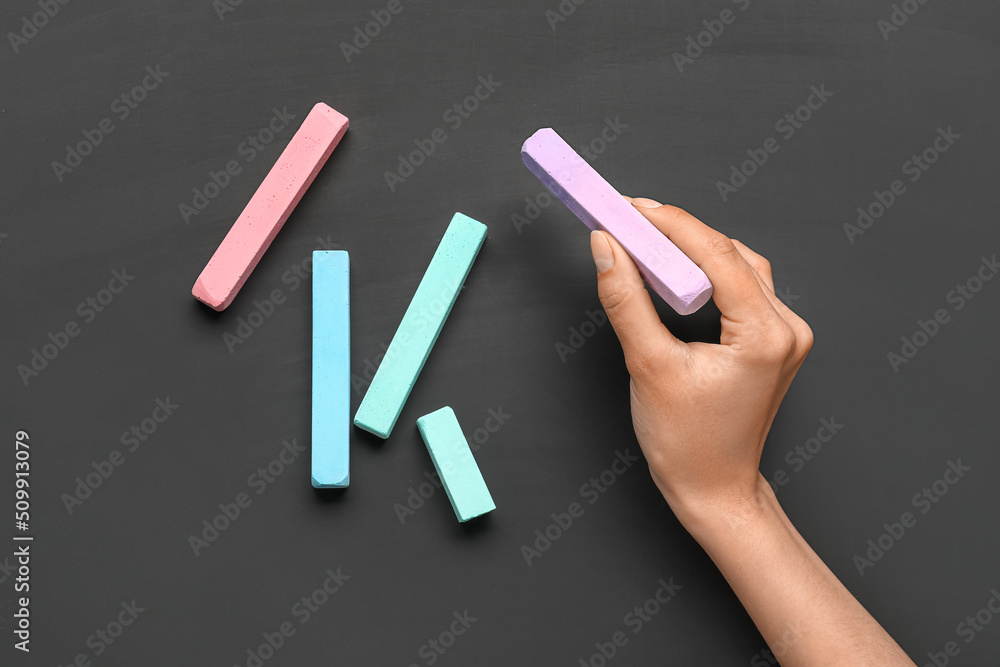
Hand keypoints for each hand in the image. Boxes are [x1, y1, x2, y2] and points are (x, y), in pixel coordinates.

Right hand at [589, 198, 812, 520]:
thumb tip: (607, 248)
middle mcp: (787, 328)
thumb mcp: (647, 365)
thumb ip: (625, 300)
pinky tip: (678, 272)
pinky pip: (745, 287)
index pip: (715, 255)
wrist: (714, 489)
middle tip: (630, 218)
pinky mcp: (775, 340)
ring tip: (648, 240)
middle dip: (677, 232)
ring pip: (740, 266)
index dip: (668, 223)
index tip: (629, 207)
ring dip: (695, 250)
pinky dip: (709, 273)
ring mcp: (787, 334)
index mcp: (764, 335)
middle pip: (730, 254)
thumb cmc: (687, 443)